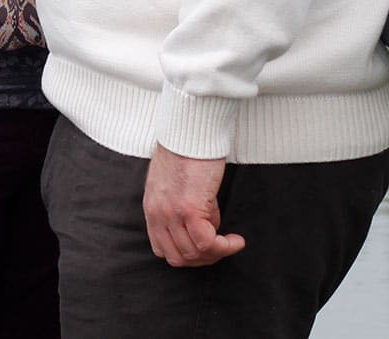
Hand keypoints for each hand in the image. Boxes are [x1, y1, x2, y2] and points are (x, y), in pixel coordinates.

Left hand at [144, 145, 245, 267]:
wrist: (190, 130)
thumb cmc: (189, 152)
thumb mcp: (179, 187)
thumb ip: (186, 209)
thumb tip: (208, 226)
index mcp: (152, 208)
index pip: (163, 249)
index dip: (188, 254)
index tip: (207, 247)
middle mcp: (157, 214)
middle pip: (178, 257)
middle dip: (204, 259)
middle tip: (222, 247)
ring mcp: (171, 213)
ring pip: (193, 253)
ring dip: (217, 253)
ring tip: (231, 241)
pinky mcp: (188, 208)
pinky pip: (206, 243)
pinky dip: (224, 247)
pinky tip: (236, 240)